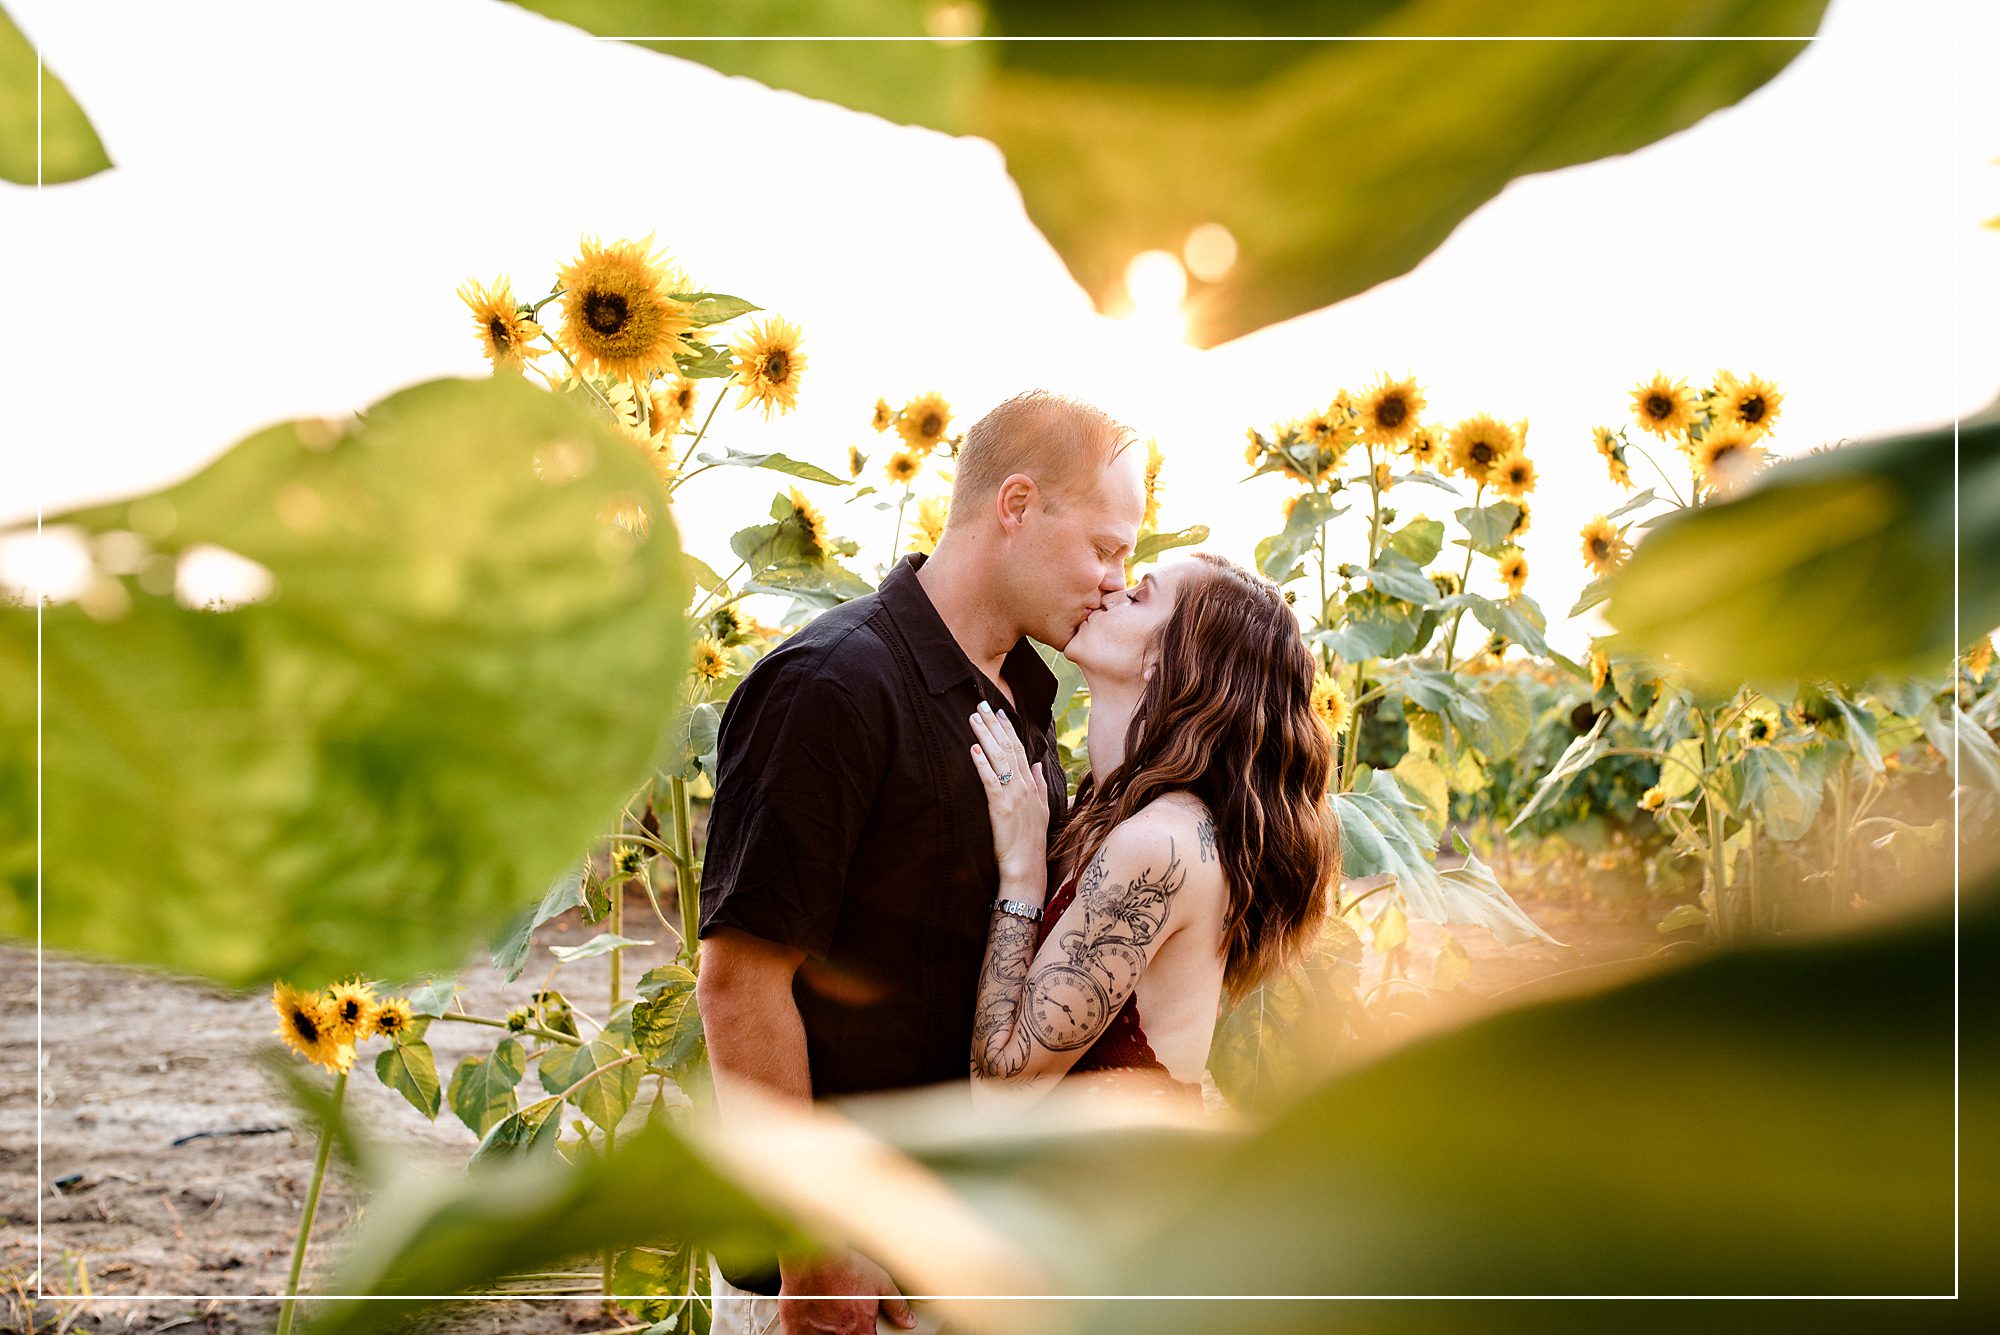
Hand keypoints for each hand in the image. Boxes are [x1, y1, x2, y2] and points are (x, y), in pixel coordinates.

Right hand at [777, 1249, 915, 1333]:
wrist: (812, 1255)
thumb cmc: (842, 1265)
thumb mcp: (880, 1282)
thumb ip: (896, 1306)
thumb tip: (908, 1319)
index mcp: (859, 1331)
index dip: (867, 1332)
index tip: (864, 1327)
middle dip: (846, 1329)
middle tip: (842, 1314)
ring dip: (826, 1329)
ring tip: (826, 1311)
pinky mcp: (792, 1328)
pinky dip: (804, 1329)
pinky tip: (809, 1316)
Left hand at [969, 701, 1049, 882]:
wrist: (1026, 866)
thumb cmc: (1030, 841)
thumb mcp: (1041, 809)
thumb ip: (1040, 784)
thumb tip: (1037, 763)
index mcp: (1030, 785)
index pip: (1019, 748)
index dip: (1009, 728)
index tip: (1000, 711)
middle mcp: (1023, 786)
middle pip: (1008, 747)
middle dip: (994, 724)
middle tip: (982, 704)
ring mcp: (1013, 795)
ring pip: (998, 758)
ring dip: (985, 736)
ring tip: (973, 718)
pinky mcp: (1000, 807)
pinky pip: (990, 780)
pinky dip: (982, 763)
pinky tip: (973, 749)